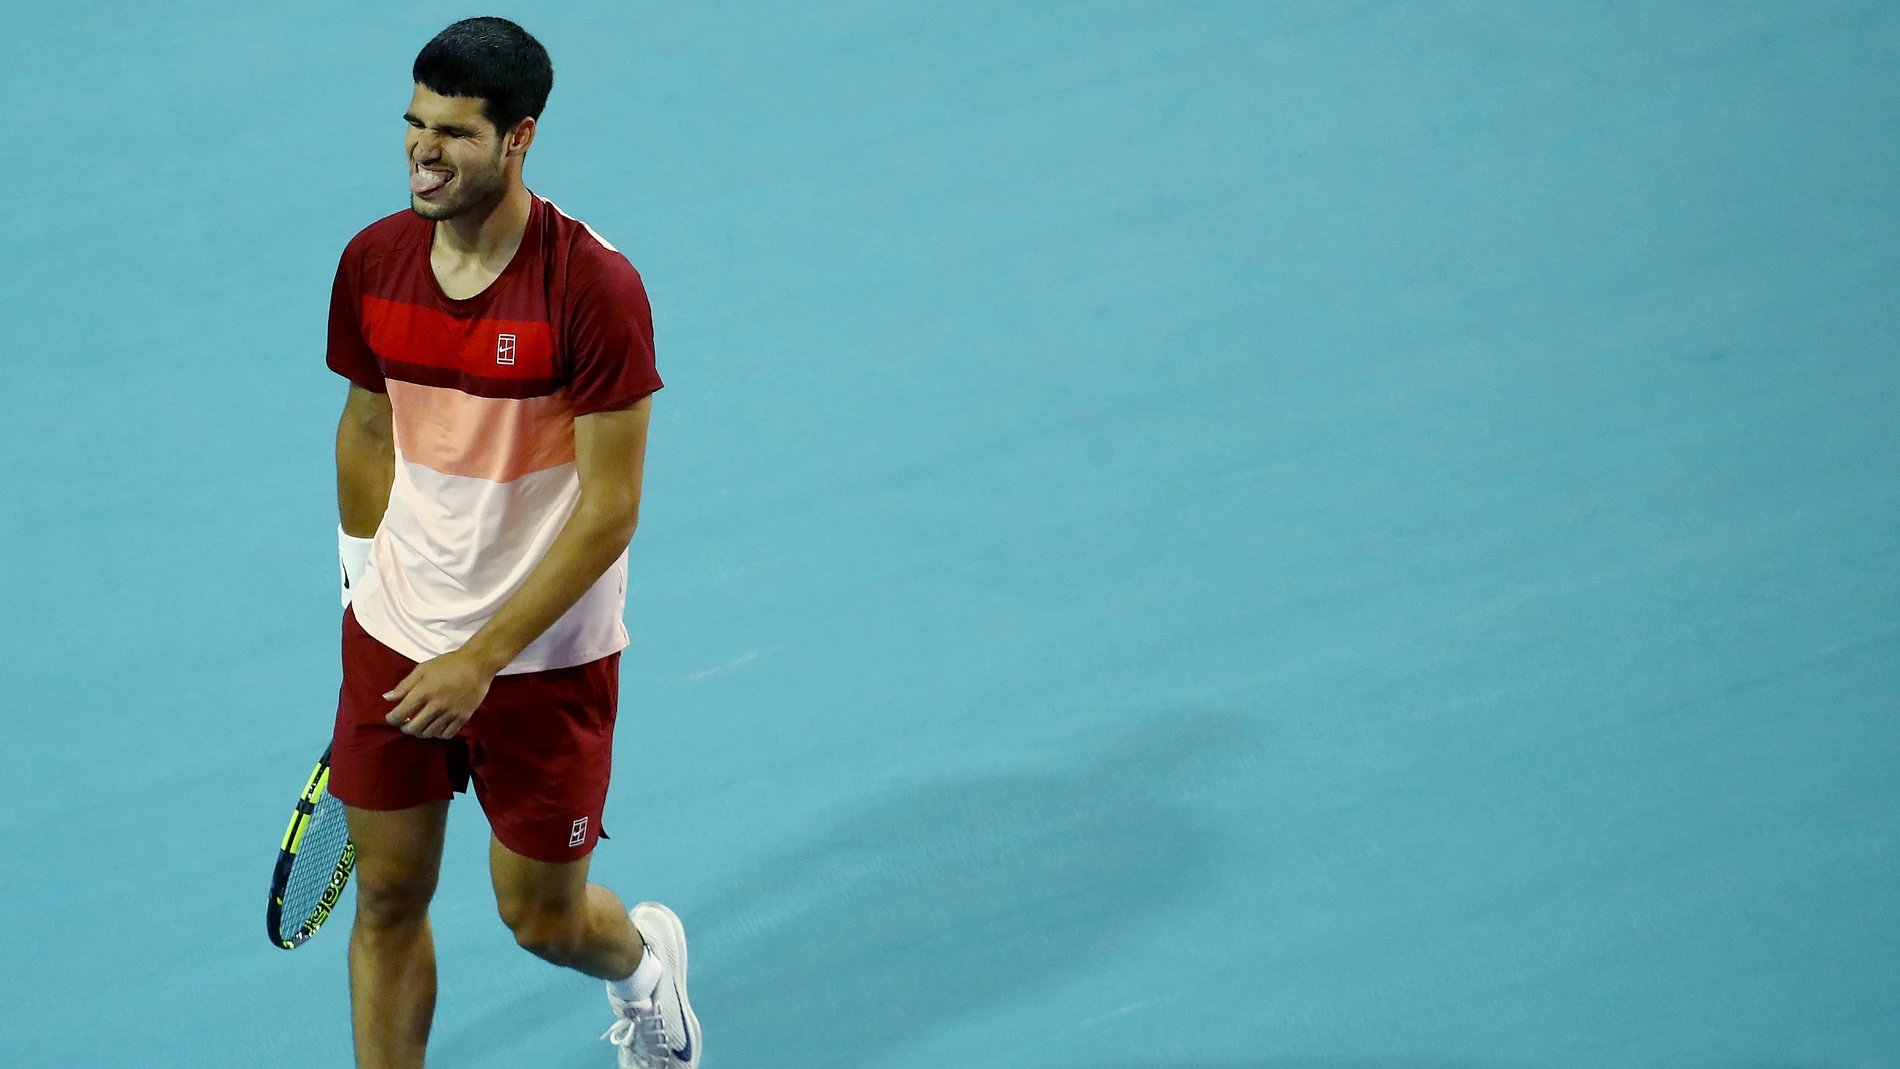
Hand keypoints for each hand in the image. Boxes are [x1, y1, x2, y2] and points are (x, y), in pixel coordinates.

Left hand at [384, 647, 501, 737]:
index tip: (391, 718)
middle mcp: (436, 705)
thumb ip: (404, 685)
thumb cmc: (448, 664)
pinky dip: (438, 734)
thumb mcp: (423, 669)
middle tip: (406, 723)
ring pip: (429, 733)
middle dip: (405, 728)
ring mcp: (450, 712)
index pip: (400, 714)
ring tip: (420, 725)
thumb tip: (387, 698)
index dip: (391, 719)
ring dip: (420, 732)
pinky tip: (436, 727)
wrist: (477, 665)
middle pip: (414, 728)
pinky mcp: (463, 717)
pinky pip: (447, 734)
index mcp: (423, 691)